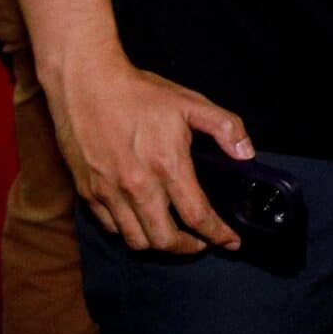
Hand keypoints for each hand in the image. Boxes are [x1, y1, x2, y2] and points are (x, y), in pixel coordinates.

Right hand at [55, 53, 249, 254]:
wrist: (85, 85)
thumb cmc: (139, 93)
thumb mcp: (191, 103)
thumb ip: (225, 128)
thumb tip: (247, 153)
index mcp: (167, 166)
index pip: (197, 215)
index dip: (218, 234)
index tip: (231, 242)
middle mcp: (137, 187)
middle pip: (165, 239)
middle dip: (189, 248)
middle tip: (203, 243)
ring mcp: (108, 192)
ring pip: (136, 240)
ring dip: (159, 245)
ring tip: (174, 237)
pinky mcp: (88, 192)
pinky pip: (111, 227)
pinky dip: (130, 232)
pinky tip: (143, 222)